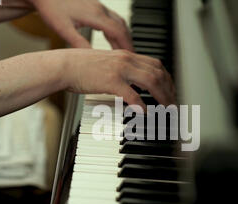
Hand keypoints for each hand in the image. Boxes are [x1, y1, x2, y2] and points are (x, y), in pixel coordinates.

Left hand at [28, 0, 133, 49]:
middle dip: (129, 43)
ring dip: (124, 37)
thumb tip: (92, 58)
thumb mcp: (64, 29)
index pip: (118, 32)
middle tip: (133, 59)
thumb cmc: (50, 8)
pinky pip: (112, 20)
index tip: (132, 58)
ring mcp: (98, 7)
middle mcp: (100, 9)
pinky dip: (116, 31)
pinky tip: (113, 40)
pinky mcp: (94, 6)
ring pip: (119, 23)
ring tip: (125, 52)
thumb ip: (79, 44)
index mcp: (95, 15)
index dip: (126, 46)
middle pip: (123, 27)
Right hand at [61, 49, 175, 107]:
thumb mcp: (106, 63)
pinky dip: (142, 105)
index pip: (156, 64)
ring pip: (151, 82)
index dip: (167, 78)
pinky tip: (145, 113)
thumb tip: (134, 85)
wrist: (63, 66)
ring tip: (167, 109)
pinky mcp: (111, 82)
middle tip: (173, 103)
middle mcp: (126, 59)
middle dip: (170, 89)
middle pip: (158, 73)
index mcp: (126, 55)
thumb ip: (122, 71)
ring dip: (163, 97)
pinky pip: (133, 95)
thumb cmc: (80, 67)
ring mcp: (120, 70)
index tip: (171, 91)